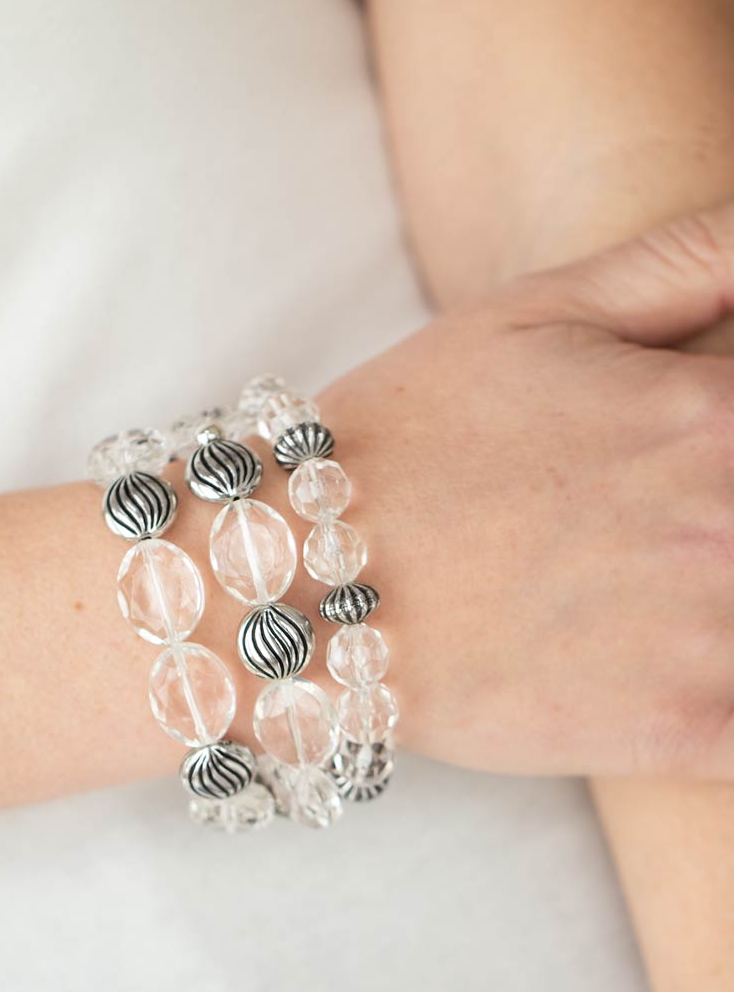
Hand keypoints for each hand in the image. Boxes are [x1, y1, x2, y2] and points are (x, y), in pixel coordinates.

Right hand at [318, 202, 733, 779]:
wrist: (300, 586)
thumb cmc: (413, 436)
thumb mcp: (542, 311)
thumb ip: (697, 257)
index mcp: (719, 414)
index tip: (722, 438)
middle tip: (698, 510)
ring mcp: (720, 642)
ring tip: (693, 565)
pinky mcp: (687, 735)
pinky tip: (711, 648)